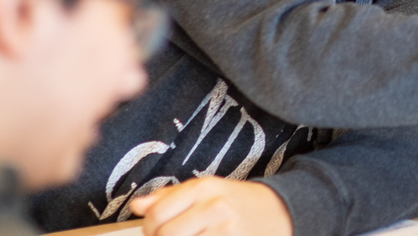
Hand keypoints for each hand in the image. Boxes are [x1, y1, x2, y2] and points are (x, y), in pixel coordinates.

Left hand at [131, 177, 292, 235]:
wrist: (279, 211)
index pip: (157, 213)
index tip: (155, 231)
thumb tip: (138, 206)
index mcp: (204, 187)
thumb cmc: (237, 203)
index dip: (149, 228)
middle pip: (165, 235)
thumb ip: (170, 197)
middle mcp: (215, 206)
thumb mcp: (206, 191)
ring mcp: (225, 230)